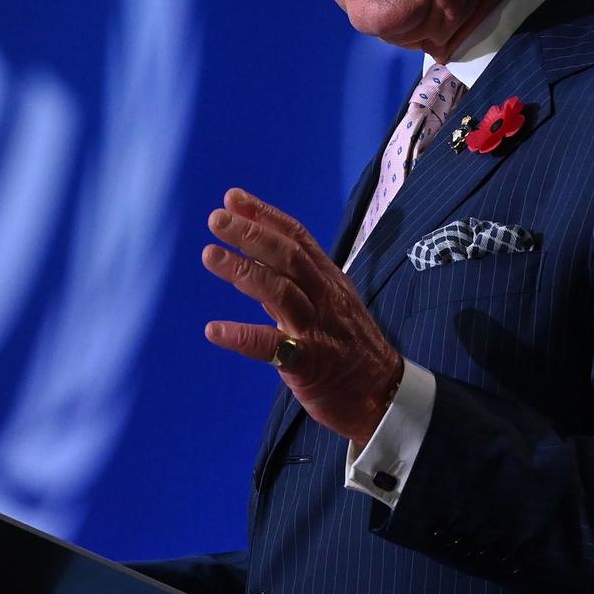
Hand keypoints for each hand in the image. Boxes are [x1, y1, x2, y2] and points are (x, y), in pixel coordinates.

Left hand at [201, 187, 403, 445]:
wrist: (383, 396)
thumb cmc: (351, 350)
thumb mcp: (328, 306)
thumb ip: (292, 285)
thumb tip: (253, 263)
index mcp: (329, 280)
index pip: (296, 237)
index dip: (264, 215)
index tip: (232, 197)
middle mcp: (324, 298)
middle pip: (288, 256)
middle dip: (251, 233)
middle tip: (216, 218)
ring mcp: (317, 329)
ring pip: (280, 291)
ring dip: (243, 270)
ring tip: (210, 255)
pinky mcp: (309, 363)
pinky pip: (273, 346)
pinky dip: (242, 336)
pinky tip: (214, 330)